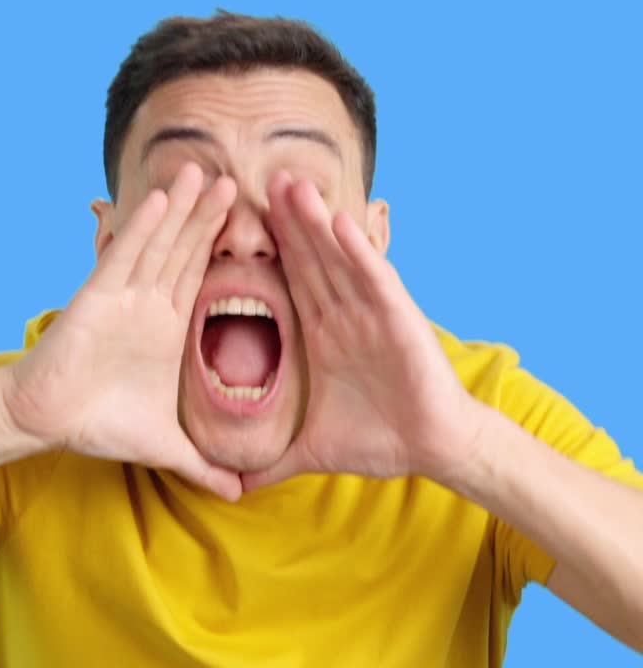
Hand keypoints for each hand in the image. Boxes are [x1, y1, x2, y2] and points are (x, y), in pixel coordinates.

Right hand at [3, 163, 242, 501]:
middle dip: (211, 217)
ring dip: (182, 209)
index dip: (228, 251)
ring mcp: (125, 295)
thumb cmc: (100, 423)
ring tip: (205, 173)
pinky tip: (163, 198)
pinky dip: (143, 226)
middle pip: (188, 250)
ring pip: (160, 244)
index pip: (205, 279)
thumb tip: (237, 493)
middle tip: (239, 181)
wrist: (48, 420)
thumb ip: (202, 464)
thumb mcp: (166, 445)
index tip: (258, 227)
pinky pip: (125, 255)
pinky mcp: (98, 295)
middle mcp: (150, 303)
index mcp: (169, 326)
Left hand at [240, 172, 484, 491]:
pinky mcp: (399, 318)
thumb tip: (235, 488)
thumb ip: (272, 461)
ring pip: (337, 259)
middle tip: (259, 178)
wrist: (433, 449)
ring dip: (316, 222)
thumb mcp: (310, 449)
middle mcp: (345, 315)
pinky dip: (358, 251)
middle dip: (287, 221)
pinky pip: (374, 279)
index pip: (291, 283)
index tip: (237, 219)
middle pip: (310, 259)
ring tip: (292, 184)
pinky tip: (340, 222)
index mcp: (323, 335)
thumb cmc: (380, 440)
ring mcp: (372, 312)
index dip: (269, 251)